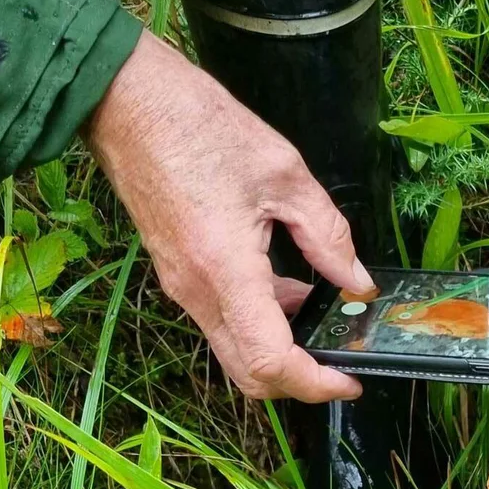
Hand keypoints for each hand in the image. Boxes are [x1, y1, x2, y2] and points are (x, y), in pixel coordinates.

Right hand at [86, 31, 370, 402]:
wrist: (130, 104)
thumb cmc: (201, 128)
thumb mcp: (286, 175)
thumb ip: (328, 236)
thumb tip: (357, 281)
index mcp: (224, 270)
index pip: (269, 360)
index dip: (314, 383)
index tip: (350, 379)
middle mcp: (196, 291)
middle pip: (248, 371)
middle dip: (299, 380)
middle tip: (344, 359)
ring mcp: (182, 286)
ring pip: (234, 347)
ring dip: (281, 345)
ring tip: (327, 313)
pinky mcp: (177, 273)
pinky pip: (222, 318)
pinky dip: (260, 319)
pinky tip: (292, 287)